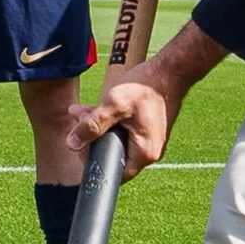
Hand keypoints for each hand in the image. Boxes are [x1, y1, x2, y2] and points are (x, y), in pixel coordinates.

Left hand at [66, 57, 188, 179]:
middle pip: (112, 153)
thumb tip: (73, 143)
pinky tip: (100, 107)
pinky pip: (125, 132)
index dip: (92, 159)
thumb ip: (93, 125)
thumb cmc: (146, 87)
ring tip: (84, 110)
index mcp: (144, 153)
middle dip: (91, 137)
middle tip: (79, 119)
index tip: (81, 142)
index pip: (112, 172)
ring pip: (116, 140)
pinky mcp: (148, 130)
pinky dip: (111, 121)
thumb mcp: (114, 105)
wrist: (171, 71)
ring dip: (98, 126)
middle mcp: (149, 152)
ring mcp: (150, 141)